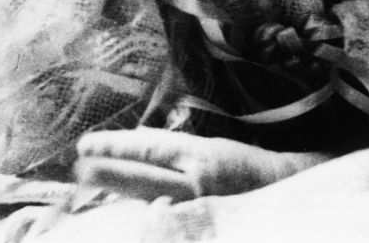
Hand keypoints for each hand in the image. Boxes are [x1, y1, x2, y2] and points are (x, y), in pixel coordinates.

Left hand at [75, 128, 330, 201]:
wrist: (289, 191)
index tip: (87, 145)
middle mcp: (197, 183)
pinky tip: (129, 221)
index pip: (150, 149)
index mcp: (202, 156)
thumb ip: (177, 154)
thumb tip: (137, 148)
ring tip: (92, 187)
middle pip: (142, 177)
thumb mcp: (213, 151)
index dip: (117, 147)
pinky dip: (147, 221)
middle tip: (78, 165)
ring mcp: (200, 208)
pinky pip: (169, 223)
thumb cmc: (249, 167)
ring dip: (120, 196)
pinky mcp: (206, 224)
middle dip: (108, 171)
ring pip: (149, 202)